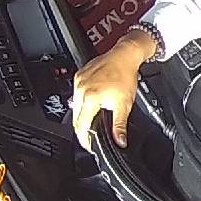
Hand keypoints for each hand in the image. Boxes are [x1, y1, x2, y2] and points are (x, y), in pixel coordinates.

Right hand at [70, 31, 155, 150]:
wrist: (124, 56)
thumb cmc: (125, 76)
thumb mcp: (124, 104)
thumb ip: (119, 125)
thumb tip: (120, 140)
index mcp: (90, 98)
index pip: (81, 125)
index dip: (84, 138)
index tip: (88, 145)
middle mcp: (81, 89)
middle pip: (76, 117)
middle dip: (83, 128)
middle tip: (91, 135)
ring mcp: (78, 82)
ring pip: (75, 105)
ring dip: (82, 115)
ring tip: (92, 120)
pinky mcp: (78, 76)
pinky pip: (76, 94)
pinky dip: (82, 101)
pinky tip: (91, 103)